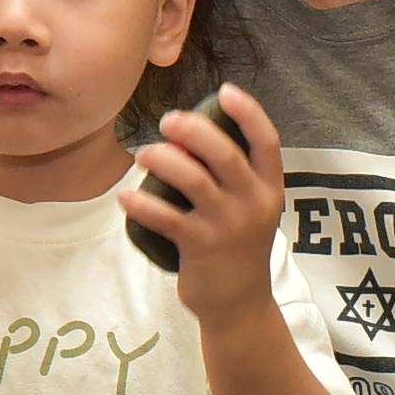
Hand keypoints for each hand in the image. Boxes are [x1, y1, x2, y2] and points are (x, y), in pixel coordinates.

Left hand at [118, 83, 289, 320]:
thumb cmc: (237, 244)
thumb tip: (183, 134)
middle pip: (225, 154)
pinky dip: (141, 204)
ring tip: (143, 155)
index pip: (267, 141)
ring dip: (162, 160)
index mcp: (270, 188)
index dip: (248, 113)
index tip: (225, 91)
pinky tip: (124, 197)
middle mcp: (254, 203)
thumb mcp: (248, 207)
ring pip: (193, 180)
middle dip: (192, 130)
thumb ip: (228, 174)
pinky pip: (165, 217)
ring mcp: (228, 226)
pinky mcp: (201, 247)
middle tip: (167, 121)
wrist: (239, 303)